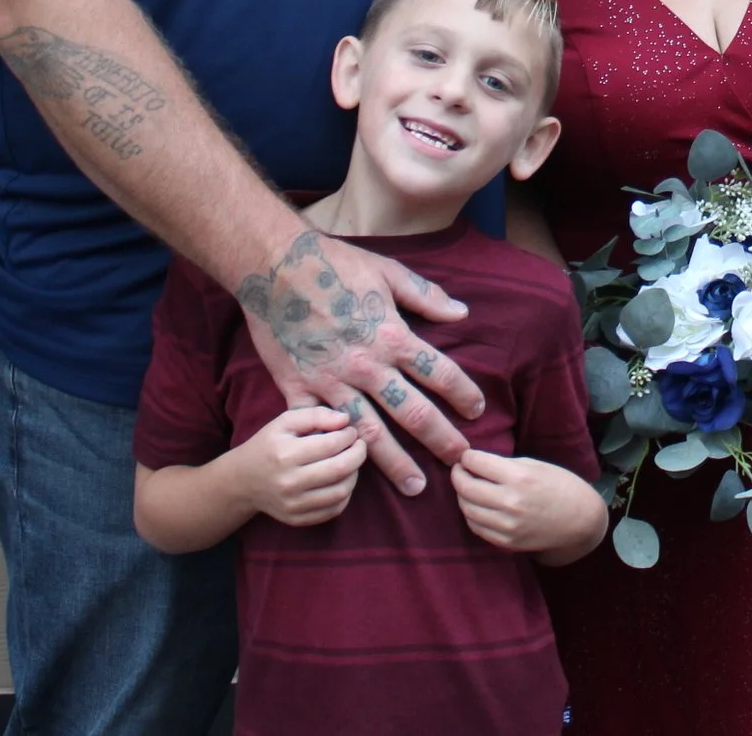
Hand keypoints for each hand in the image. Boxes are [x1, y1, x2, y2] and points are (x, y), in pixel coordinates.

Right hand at [234, 407, 367, 525]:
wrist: (243, 480)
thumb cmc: (268, 445)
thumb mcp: (285, 421)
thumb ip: (315, 415)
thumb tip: (345, 420)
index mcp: (285, 455)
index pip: (331, 445)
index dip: (349, 436)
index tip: (351, 431)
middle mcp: (289, 483)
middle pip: (340, 469)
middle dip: (358, 454)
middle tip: (359, 445)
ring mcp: (293, 505)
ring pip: (341, 492)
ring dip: (354, 474)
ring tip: (351, 462)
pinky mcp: (297, 519)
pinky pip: (334, 510)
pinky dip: (345, 494)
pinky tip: (341, 480)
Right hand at [235, 230, 486, 496]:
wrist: (274, 265)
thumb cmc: (334, 263)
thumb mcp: (387, 270)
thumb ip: (425, 295)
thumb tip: (462, 313)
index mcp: (392, 335)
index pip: (440, 373)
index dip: (463, 393)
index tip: (477, 410)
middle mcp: (367, 365)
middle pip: (413, 412)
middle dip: (440, 439)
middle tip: (461, 461)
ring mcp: (331, 381)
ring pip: (369, 432)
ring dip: (394, 462)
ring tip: (415, 487)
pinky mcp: (298, 387)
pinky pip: (318, 428)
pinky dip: (333, 449)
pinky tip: (347, 472)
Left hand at [451, 449, 605, 559]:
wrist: (580, 521)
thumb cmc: (561, 485)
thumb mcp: (536, 465)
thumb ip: (505, 464)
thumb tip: (476, 462)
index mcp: (519, 477)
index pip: (476, 463)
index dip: (467, 457)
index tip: (467, 456)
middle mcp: (510, 502)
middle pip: (466, 487)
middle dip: (457, 475)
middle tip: (459, 470)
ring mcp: (507, 525)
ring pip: (467, 509)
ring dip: (462, 495)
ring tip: (467, 487)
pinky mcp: (507, 542)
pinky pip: (476, 527)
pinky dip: (471, 515)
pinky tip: (477, 506)